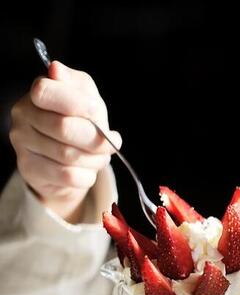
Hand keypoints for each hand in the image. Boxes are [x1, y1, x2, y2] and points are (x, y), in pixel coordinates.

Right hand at [8, 60, 120, 222]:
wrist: (67, 158)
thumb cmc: (79, 122)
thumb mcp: (85, 98)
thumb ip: (78, 86)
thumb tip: (56, 69)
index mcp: (36, 94)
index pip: (46, 92)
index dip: (78, 104)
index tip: (97, 113)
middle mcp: (23, 116)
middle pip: (64, 128)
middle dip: (96, 139)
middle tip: (111, 142)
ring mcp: (23, 144)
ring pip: (69, 155)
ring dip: (95, 159)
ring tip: (99, 156)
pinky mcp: (29, 169)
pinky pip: (67, 176)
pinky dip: (87, 175)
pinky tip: (87, 169)